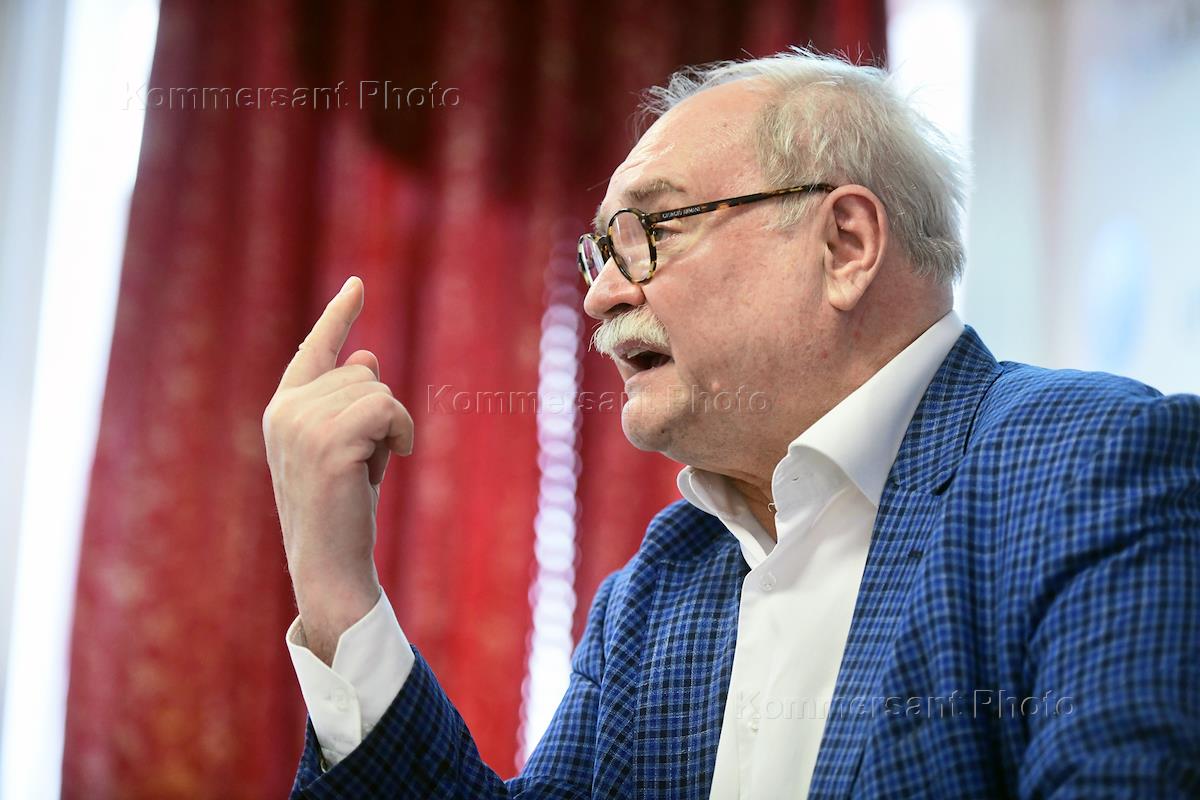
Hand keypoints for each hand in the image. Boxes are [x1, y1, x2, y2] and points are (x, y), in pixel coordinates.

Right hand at [263, 276, 412, 664]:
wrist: (331, 563)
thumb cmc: (343, 509)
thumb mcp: (350, 446)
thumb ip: (352, 402)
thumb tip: (367, 356)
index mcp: (282, 409)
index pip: (315, 350)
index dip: (339, 316)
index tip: (358, 285)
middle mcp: (284, 410)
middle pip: (364, 373)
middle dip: (382, 414)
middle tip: (366, 461)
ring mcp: (301, 424)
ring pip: (378, 389)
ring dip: (392, 426)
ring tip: (370, 467)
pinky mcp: (327, 441)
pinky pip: (387, 407)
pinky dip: (400, 431)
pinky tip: (391, 460)